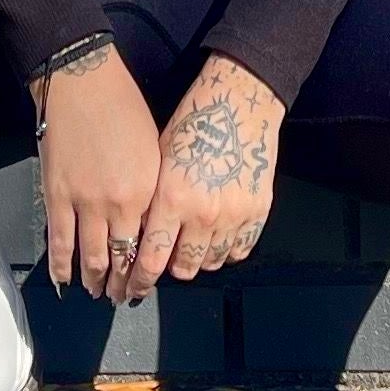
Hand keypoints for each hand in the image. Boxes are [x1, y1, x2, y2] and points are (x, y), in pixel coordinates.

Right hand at [34, 48, 163, 293]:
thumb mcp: (154, 149)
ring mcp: (84, 203)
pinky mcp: (56, 196)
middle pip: (121, 258)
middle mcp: (118, 204)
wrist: (82, 81)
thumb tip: (148, 221)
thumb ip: (151, 190)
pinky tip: (65, 281)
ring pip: (90, 257)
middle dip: (122, 284)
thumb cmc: (124, 107)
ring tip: (98, 293)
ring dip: (94, 281)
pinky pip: (58, 242)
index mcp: (147, 192)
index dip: (146, 268)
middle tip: (122, 296)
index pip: (149, 245)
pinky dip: (61, 267)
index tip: (145, 280)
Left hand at [118, 55, 283, 301]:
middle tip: (164, 263)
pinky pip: (240, 249)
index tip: (131, 288)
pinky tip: (217, 238)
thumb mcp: (158, 159)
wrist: (240, 102)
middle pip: (183, 268)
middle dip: (169, 270)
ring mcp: (235, 216)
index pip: (151, 259)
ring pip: (212, 263)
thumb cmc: (194, 122)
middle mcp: (204, 214)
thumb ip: (152, 202)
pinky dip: (226, 250)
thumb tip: (140, 235)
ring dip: (198, 260)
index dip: (138, 280)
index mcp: (173, 198)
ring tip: (190, 247)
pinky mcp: (258, 211)